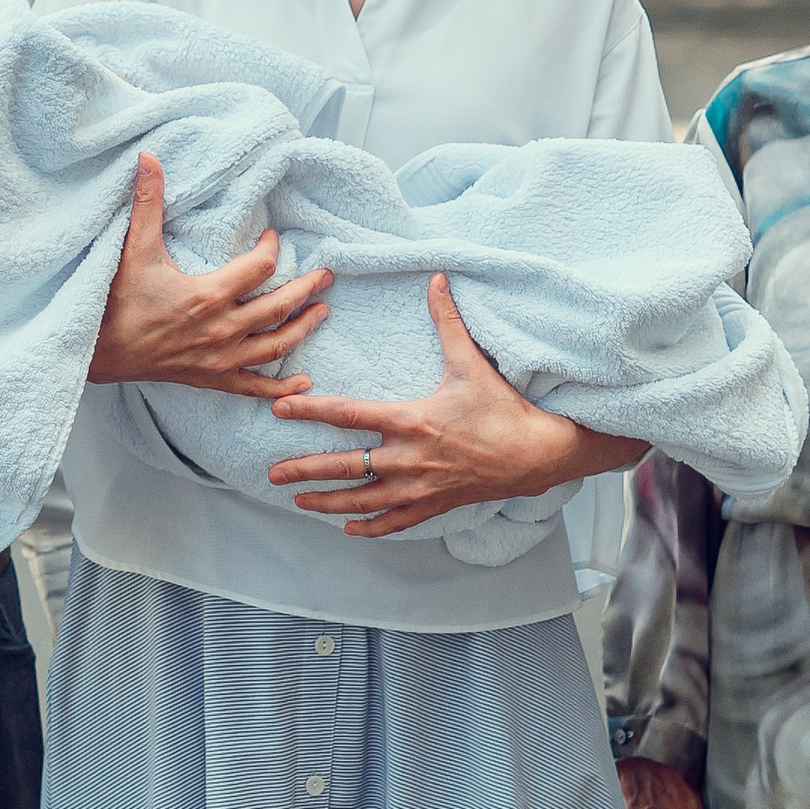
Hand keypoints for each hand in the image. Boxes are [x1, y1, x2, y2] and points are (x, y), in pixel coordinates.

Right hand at [88, 152, 331, 397]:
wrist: (97, 350)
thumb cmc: (117, 301)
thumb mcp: (134, 250)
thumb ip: (147, 203)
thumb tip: (148, 158)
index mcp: (208, 296)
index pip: (261, 268)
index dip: (273, 248)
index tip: (273, 237)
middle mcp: (222, 330)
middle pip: (279, 306)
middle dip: (307, 288)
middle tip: (327, 275)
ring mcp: (220, 358)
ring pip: (276, 345)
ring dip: (304, 328)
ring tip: (322, 311)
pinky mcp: (212, 378)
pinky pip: (254, 387)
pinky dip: (281, 386)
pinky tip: (303, 381)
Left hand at [266, 273, 647, 534]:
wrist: (537, 454)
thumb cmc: (503, 408)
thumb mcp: (472, 363)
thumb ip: (448, 322)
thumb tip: (436, 280)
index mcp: (412, 419)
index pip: (349, 415)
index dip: (311, 411)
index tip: (281, 409)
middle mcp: (409, 459)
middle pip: (346, 466)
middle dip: (305, 469)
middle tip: (272, 472)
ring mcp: (420, 487)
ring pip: (363, 500)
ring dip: (327, 502)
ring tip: (297, 501)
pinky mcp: (434, 506)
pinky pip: (395, 522)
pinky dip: (370, 526)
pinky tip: (348, 528)